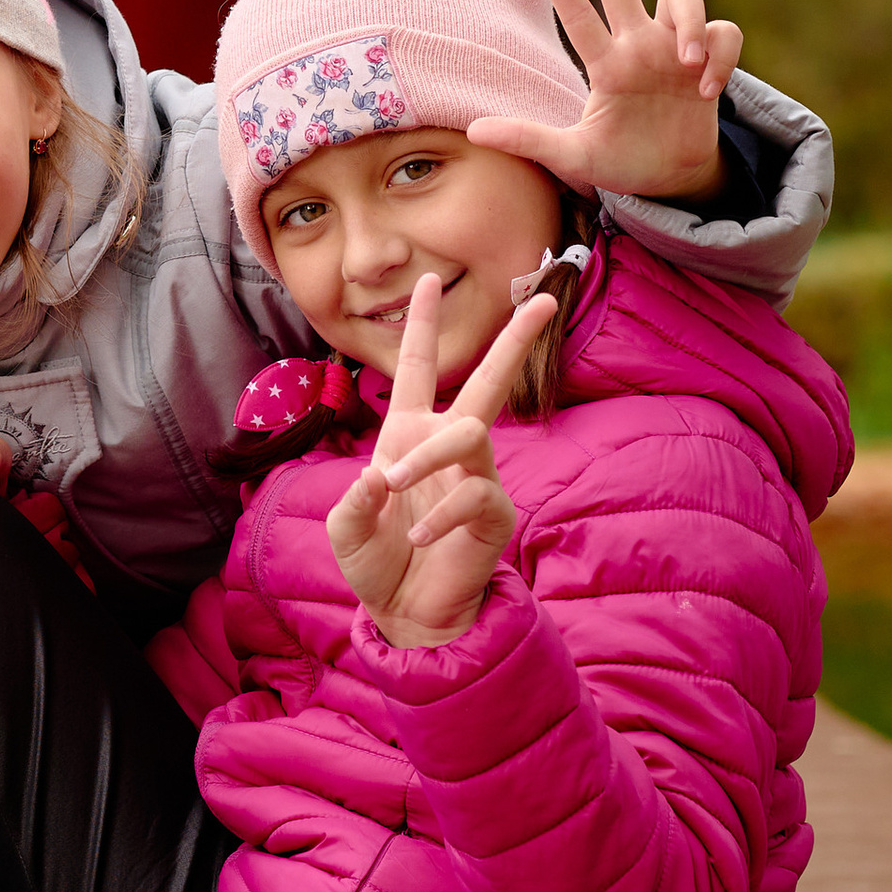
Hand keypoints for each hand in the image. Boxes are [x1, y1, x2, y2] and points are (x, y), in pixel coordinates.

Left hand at [326, 274, 551, 648]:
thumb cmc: (377, 561)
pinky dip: (439, 515)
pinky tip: (419, 538)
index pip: (416, 369)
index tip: (428, 278)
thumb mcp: (347, 528)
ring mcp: (476, 477)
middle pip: (488, 382)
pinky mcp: (494, 513)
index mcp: (408, 434)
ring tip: (393, 485)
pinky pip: (473, 494)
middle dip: (515, 341)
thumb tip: (381, 474)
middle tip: (544, 302)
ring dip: (427, 455)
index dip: (421, 325)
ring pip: (469, 433)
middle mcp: (447, 446)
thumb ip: (354, 501)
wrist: (404, 614)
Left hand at [467, 0, 743, 204]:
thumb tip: (473, 131)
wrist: (672, 180)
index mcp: (605, 63)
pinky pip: (723, 32)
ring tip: (684, 61)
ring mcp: (676, 48)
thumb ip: (529, 139)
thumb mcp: (572, 156)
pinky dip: (719, 56)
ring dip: (688, 21)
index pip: (578, 17)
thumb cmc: (620, 160)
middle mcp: (637, 44)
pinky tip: (706, 90)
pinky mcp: (711, 59)